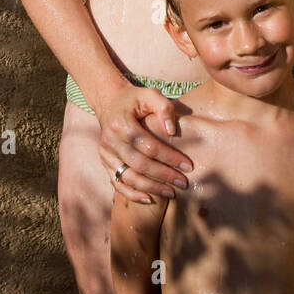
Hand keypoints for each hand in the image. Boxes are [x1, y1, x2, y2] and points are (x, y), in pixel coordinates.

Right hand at [96, 81, 192, 203]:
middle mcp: (110, 140)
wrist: (110, 102)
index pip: (150, 146)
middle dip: (164, 176)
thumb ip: (164, 107)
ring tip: (172, 192)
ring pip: (129, 177)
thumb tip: (171, 131)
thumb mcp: (150, 94)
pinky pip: (117, 182)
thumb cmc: (135, 99)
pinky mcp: (104, 161)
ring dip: (151, 187)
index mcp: (122, 124)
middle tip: (184, 183)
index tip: (188, 166)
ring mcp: (105, 153)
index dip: (170, 157)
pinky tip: (149, 199)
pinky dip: (132, 194)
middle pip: (140, 164)